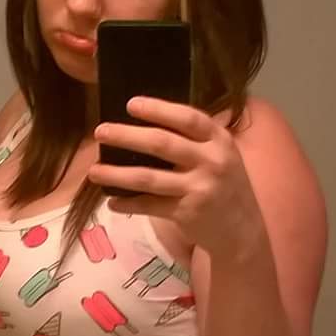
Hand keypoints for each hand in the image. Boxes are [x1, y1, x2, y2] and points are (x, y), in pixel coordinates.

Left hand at [89, 97, 265, 258]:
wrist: (243, 230)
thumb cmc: (225, 186)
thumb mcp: (221, 156)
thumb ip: (195, 141)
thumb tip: (146, 126)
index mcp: (219, 140)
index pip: (187, 118)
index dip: (159, 109)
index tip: (131, 104)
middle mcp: (211, 161)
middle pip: (162, 144)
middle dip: (126, 136)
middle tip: (100, 132)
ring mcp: (199, 188)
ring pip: (149, 178)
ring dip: (116, 174)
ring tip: (93, 171)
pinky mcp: (187, 213)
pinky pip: (150, 205)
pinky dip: (128, 203)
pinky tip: (112, 201)